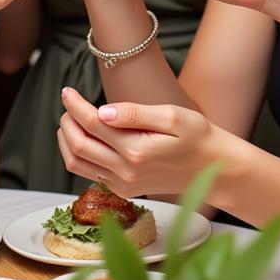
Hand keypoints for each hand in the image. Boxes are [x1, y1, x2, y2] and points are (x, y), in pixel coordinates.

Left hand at [57, 87, 218, 196]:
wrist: (212, 169)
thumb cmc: (197, 137)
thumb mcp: (172, 116)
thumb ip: (135, 114)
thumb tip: (103, 111)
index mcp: (137, 151)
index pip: (93, 124)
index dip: (75, 105)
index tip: (67, 90)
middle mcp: (126, 172)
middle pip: (78, 145)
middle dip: (67, 120)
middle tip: (69, 100)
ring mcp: (123, 184)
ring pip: (77, 164)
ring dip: (67, 139)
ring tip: (71, 117)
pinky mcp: (124, 189)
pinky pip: (89, 173)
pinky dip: (78, 154)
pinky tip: (85, 136)